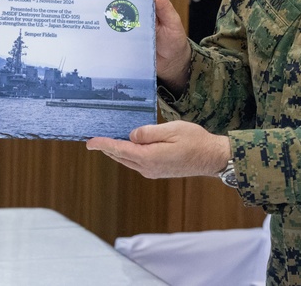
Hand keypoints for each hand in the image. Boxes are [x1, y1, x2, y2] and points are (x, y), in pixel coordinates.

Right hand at [78, 0, 191, 91]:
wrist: (173, 66)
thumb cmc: (175, 42)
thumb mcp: (172, 22)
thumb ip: (164, 6)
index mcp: (143, 6)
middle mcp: (131, 16)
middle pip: (111, 1)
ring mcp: (125, 30)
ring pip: (106, 17)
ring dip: (93, 10)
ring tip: (79, 5)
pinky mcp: (121, 44)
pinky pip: (108, 36)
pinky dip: (96, 31)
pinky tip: (86, 29)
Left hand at [86, 121, 229, 178]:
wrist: (212, 158)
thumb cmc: (195, 141)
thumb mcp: (172, 130)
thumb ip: (148, 133)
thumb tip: (131, 135)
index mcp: (149, 157)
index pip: (120, 149)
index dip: (103, 144)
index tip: (89, 142)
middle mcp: (148, 168)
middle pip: (120, 156)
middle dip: (105, 148)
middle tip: (92, 140)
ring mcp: (152, 171)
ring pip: (127, 160)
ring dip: (115, 151)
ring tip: (104, 141)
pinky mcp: (157, 171)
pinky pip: (136, 162)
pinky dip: (127, 154)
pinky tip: (125, 146)